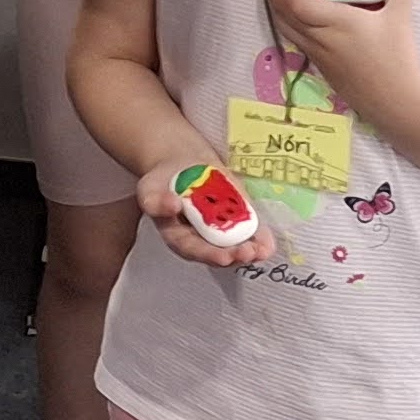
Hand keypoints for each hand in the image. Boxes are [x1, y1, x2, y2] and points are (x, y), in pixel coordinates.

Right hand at [139, 157, 277, 269]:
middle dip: (234, 255)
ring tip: (262, 250)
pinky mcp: (238, 219)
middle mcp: (202, 240)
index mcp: (179, 237)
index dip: (210, 255)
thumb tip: (172, 205)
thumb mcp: (150, 190)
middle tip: (247, 253)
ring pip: (237, 247)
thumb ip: (156, 201)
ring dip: (252, 251)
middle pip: (219, 253)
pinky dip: (261, 239)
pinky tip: (269, 243)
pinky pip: (250, 233)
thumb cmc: (162, 181)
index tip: (224, 257)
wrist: (181, 162)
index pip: (194, 250)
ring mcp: (223, 231)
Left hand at [265, 0, 419, 117]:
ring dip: (278, 7)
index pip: (295, 3)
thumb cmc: (397, 59)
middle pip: (281, 13)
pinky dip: (290, 24)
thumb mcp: (401, 19)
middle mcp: (319, 38)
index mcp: (335, 24)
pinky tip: (303, 18)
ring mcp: (316, 55)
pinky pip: (295, 41)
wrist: (395, 101)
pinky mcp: (320, 67)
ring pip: (284, 29)